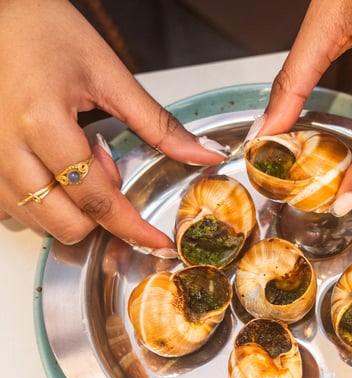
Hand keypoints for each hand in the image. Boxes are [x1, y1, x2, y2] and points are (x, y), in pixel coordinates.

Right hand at [0, 0, 227, 250]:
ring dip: (70, 206)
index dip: (134, 228)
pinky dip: (43, 201)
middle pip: (66, 224)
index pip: (97, 200)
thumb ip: (158, 124)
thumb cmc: (43, 29)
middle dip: (99, 213)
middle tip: (105, 164)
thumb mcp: (110, 74)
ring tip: (75, 155)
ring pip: (38, 222)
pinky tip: (52, 165)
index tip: (159, 243)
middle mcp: (5, 147)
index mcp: (41, 123)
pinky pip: (12, 208)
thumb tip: (202, 154)